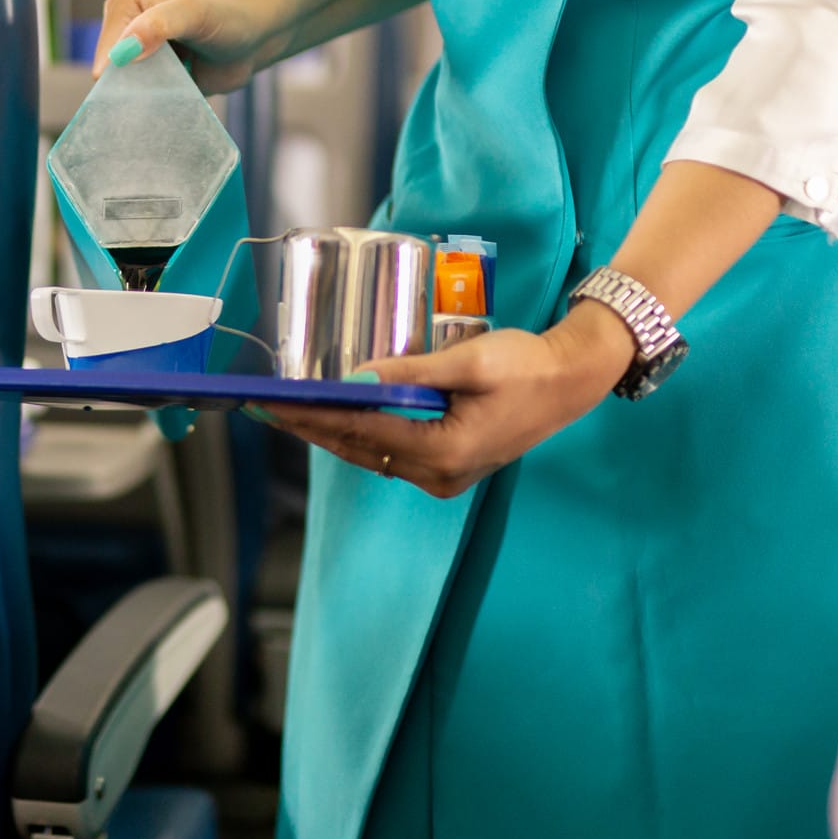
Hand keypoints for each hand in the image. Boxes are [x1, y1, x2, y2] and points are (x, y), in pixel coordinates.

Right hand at [92, 0, 286, 94]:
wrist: (256, 40)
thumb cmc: (228, 17)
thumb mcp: (194, 13)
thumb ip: (158, 26)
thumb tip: (123, 52)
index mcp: (123, 6)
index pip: (108, 53)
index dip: (129, 70)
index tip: (165, 70)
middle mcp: (124, 31)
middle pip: (111, 77)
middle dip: (135, 89)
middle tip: (172, 84)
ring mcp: (137, 59)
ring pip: (124, 94)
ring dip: (144, 102)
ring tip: (174, 94)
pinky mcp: (151, 81)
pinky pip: (142, 105)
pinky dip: (154, 110)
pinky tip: (173, 105)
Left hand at [264, 306, 635, 498]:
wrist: (572, 382)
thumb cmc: (527, 366)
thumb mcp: (468, 361)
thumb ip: (410, 373)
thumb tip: (355, 379)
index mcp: (443, 452)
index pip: (361, 432)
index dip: (313, 416)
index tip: (275, 402)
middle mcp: (438, 475)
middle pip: (358, 449)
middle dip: (311, 427)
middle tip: (265, 408)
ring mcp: (443, 477)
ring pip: (371, 454)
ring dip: (332, 432)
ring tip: (289, 412)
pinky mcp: (447, 468)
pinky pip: (390, 452)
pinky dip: (361, 434)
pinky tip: (335, 417)